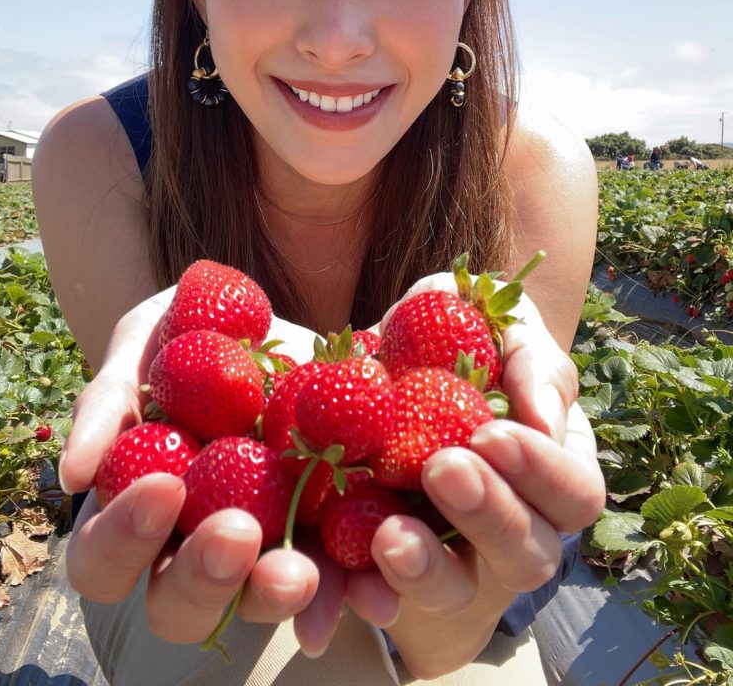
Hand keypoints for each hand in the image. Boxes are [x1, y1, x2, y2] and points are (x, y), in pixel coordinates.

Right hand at [60, 291, 326, 645]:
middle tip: (237, 535)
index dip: (125, 538)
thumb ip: (107, 402)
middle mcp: (191, 545)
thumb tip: (73, 472)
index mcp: (135, 514)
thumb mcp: (140, 345)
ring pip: (258, 602)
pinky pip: (338, 573)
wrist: (263, 320)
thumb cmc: (179, 335)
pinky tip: (378, 588)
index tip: (163, 487)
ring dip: (278, 598)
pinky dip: (356, 587)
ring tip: (303, 574)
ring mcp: (260, 544)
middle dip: (206, 580)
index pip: (103, 559)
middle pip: (178, 603)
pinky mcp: (322, 529)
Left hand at [334, 273, 605, 678]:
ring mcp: (451, 559)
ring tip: (389, 535)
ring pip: (455, 590)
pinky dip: (357, 592)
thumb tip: (541, 417)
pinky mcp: (384, 566)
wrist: (384, 358)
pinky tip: (341, 586)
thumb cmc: (457, 338)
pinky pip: (374, 594)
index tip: (490, 433)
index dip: (541, 471)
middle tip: (442, 469)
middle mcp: (514, 527)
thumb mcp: (493, 323)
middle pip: (528, 555)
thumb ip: (528, 355)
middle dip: (488, 516)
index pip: (575, 492)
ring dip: (426, 569)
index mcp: (553, 472)